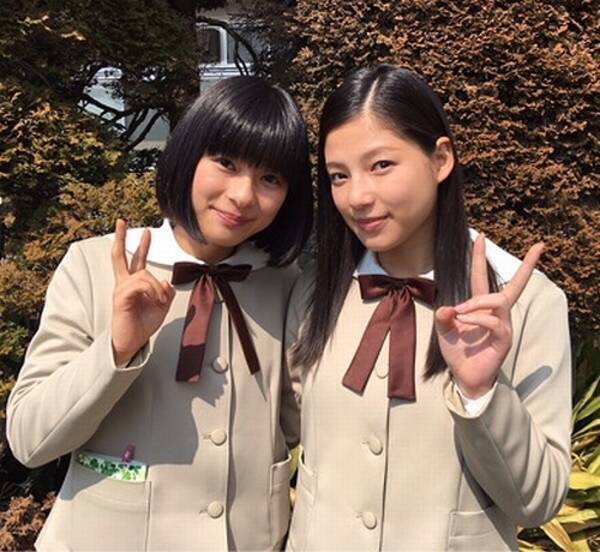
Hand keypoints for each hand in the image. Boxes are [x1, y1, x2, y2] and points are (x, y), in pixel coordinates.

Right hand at [111, 219, 174, 365]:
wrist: (131, 342)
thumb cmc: (143, 325)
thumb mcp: (162, 306)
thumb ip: (166, 292)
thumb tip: (165, 281)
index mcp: (134, 284)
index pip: (137, 260)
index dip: (141, 246)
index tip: (145, 232)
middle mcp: (125, 283)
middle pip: (120, 256)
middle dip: (121, 238)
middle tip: (120, 221)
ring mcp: (121, 289)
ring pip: (144, 275)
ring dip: (156, 288)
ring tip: (159, 301)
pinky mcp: (120, 297)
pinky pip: (140, 285)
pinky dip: (152, 291)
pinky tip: (154, 300)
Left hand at [434, 234, 543, 397]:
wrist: (463, 375)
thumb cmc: (457, 351)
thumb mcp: (444, 330)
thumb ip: (443, 318)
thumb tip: (447, 307)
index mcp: (480, 306)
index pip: (482, 277)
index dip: (480, 257)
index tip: (481, 236)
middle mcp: (496, 312)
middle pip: (515, 285)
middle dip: (528, 266)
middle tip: (539, 247)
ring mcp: (502, 325)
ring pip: (498, 300)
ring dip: (477, 301)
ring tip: (460, 311)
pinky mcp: (504, 338)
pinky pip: (494, 321)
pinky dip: (477, 318)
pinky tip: (464, 321)